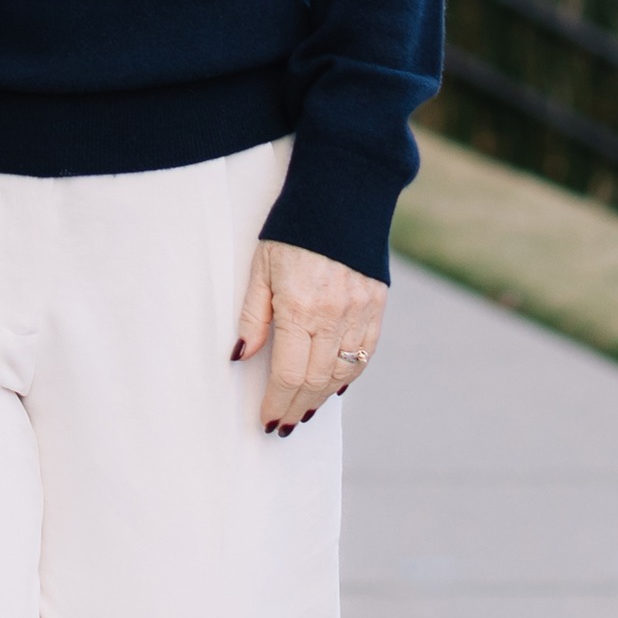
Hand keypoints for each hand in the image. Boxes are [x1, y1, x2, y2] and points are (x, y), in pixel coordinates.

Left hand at [234, 239, 384, 435]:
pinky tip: (333, 384)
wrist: (342, 193)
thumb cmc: (292, 229)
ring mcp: (360, 312)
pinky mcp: (377, 305)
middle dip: (297, 407)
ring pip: (343, 372)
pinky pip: (366, 353)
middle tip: (283, 423)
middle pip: (316, 381)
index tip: (267, 420)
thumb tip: (241, 356)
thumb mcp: (261, 266)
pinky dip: (349, 374)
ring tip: (304, 409)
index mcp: (301, 307)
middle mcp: (335, 316)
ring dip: (322, 396)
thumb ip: (253, 316)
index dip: (277, 403)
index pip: (289, 374)